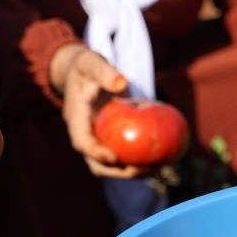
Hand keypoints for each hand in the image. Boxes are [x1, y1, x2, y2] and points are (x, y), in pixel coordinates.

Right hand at [50, 44, 148, 178]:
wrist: (81, 73)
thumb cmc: (86, 67)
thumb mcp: (91, 63)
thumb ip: (104, 72)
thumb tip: (121, 83)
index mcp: (75, 119)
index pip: (82, 142)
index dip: (95, 153)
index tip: (115, 158)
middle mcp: (84, 135)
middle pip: (96, 164)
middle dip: (119, 172)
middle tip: (145, 170)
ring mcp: (96, 140)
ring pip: (110, 166)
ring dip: (132, 172)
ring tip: (158, 169)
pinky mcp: (108, 141)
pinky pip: (122, 156)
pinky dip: (138, 162)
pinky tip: (161, 161)